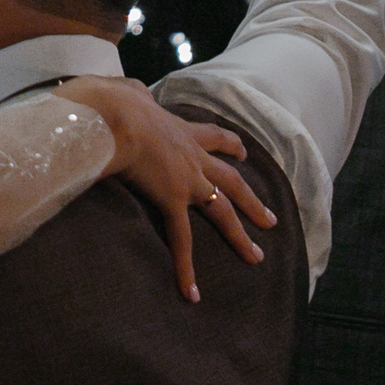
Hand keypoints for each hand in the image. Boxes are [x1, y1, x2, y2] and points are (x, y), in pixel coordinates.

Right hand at [59, 74, 275, 303]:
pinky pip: (182, 240)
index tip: (244, 153)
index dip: (230, 146)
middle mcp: (192, 156)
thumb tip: (131, 92)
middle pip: (232, 181)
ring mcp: (187, 179)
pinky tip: (192, 292)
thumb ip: (134, 93)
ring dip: (240, 235)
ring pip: (223, 210)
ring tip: (256, 256)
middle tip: (270, 219)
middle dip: (252, 201)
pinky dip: (186, 268)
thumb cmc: (114, 102)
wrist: (114, 116)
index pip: (213, 136)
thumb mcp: (127, 91)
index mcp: (180, 129)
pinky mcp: (172, 199)